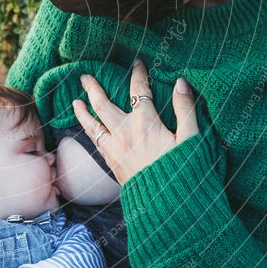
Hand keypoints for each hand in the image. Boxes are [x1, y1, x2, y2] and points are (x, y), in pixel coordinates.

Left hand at [72, 59, 198, 183]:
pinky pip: (95, 143)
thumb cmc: (183, 171)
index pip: (139, 90)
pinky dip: (88, 132)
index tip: (137, 63)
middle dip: (94, 88)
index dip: (138, 74)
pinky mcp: (112, 163)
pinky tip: (87, 130)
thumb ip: (185, 108)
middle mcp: (125, 132)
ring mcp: (115, 148)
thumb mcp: (191, 138)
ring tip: (75, 101)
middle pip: (104, 104)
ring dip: (82, 111)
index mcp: (146, 122)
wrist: (167, 204)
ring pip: (92, 125)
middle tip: (85, 76)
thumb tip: (180, 82)